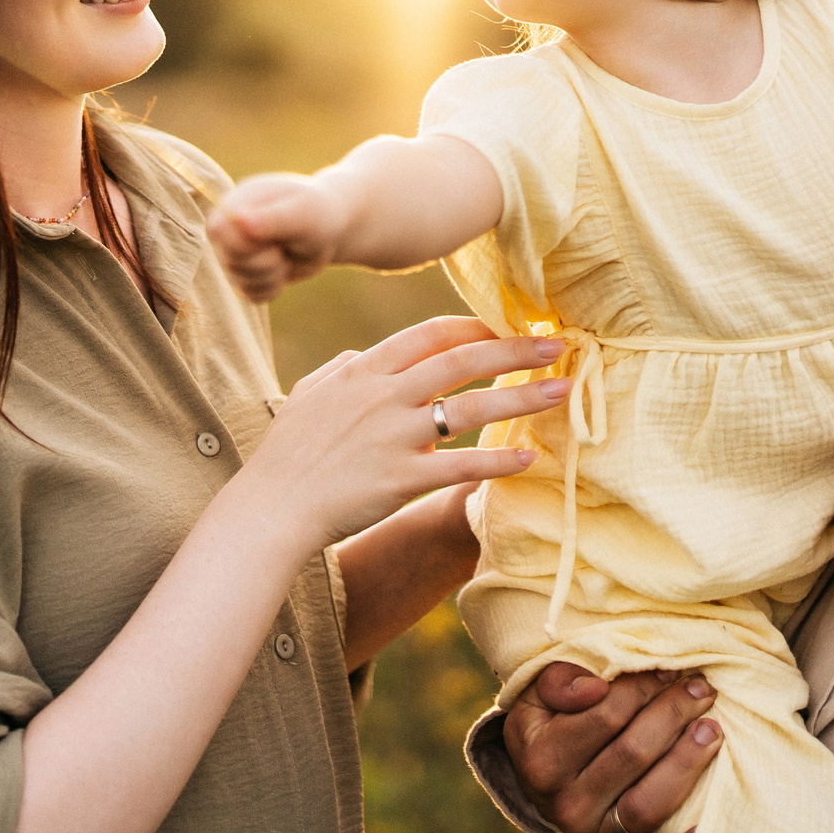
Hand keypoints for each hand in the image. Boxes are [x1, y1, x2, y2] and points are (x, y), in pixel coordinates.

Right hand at [208, 173, 347, 301]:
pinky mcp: (247, 275)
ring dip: (272, 274)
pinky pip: (252, 295)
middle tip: (284, 245)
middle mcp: (231, 228)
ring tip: (286, 253)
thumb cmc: (317, 212)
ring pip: (241, 281)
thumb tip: (239, 221)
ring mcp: (237, 253)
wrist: (329, 228)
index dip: (243, 243)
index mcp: (238, 203)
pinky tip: (284, 268)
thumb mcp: (304, 212)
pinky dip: (273, 288)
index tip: (271, 240)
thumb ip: (274, 218)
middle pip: (230, 259)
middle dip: (264, 260)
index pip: (218, 229)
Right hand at [236, 317, 568, 551]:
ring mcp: (394, 436)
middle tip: (556, 343)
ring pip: (471, 407)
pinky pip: (461, 465)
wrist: (271, 507)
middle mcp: (383, 395)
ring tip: (562, 389)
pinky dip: (498, 461)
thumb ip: (342, 368)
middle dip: (514, 348)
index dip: (475, 326)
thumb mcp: (309, 393)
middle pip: (461, 359)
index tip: (509, 325)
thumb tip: (364, 354)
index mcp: (364, 370)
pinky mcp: (401, 479)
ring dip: (522, 396)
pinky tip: (529, 458)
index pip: (430, 334)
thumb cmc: (288, 453)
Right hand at [504, 663, 720, 832]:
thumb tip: (595, 687)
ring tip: (711, 729)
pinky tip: (705, 827)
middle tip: (702, 689)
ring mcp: (594, 832)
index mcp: (542, 760)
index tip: (669, 668)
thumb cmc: (546, 722)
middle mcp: (565, 803)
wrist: (538, 773)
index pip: (606, 715)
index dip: (643, 686)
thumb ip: (557, 679)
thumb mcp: (536, 694)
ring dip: (687, 762)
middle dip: (674, 714)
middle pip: (633, 754)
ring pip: (650, 802)